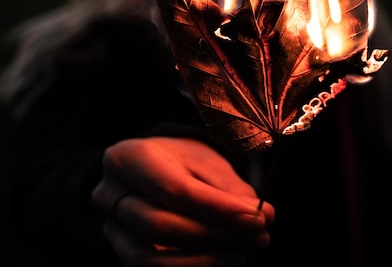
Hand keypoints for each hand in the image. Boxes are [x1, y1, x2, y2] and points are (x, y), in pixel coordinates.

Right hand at [92, 137, 274, 265]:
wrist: (146, 169)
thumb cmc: (177, 159)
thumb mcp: (202, 158)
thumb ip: (227, 186)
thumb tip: (260, 214)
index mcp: (128, 158)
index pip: (175, 189)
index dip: (219, 209)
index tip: (259, 217)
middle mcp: (109, 195)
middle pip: (161, 225)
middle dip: (216, 235)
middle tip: (260, 235)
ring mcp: (110, 229)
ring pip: (150, 257)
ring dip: (204, 261)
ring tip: (243, 253)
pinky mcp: (119, 253)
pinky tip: (223, 260)